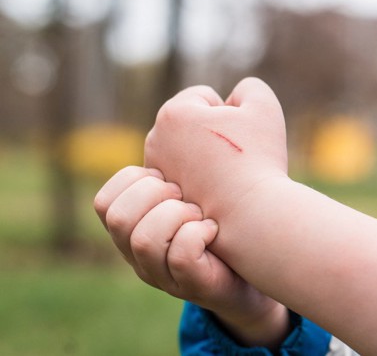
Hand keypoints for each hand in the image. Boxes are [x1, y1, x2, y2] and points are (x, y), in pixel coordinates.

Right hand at [94, 166, 289, 347]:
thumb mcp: (191, 192)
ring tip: (201, 212)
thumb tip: (191, 108)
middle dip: (153, 194)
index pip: (104, 201)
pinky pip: (181, 257)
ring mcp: (165, 275)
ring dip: (177, 215)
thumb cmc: (222, 223)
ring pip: (144, 240)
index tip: (168, 174)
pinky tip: (214, 228)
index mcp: (134, 228)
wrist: (254, 271)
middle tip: (185, 192)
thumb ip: (178, 167)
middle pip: (116, 217)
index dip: (133, 179)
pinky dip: (198, 235)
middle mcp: (140, 255)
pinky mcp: (194, 286)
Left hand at [143, 78, 287, 219]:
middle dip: (212, 133)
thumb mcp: (264, 107)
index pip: (204, 97)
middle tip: (233, 156)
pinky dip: (198, 179)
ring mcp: (156, 172)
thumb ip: (249, 88)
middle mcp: (155, 140)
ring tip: (226, 175)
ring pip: (186, 149)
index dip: (230, 112)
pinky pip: (184, 176)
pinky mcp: (163, 197)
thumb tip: (233, 97)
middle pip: (191, 123)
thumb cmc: (259, 159)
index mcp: (174, 113)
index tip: (240, 136)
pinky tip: (217, 191)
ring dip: (204, 156)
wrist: (252, 215)